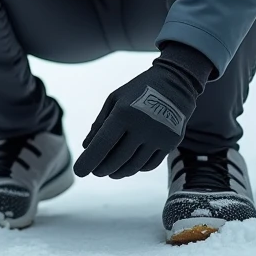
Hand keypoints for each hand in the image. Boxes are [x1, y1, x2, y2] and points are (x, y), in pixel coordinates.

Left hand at [73, 45, 211, 179]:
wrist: (175, 83)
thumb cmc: (137, 90)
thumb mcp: (114, 99)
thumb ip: (100, 123)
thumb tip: (86, 147)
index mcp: (124, 113)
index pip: (103, 144)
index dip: (89, 161)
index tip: (79, 172)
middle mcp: (142, 127)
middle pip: (117, 160)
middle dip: (102, 169)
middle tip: (95, 171)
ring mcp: (159, 137)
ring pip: (134, 166)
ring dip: (118, 172)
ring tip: (110, 171)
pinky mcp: (171, 143)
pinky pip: (149, 165)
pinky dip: (136, 168)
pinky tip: (128, 165)